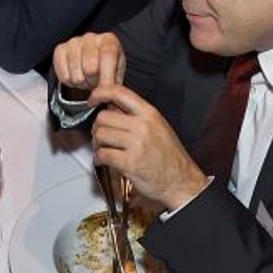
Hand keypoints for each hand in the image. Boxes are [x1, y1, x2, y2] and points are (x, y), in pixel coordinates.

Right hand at [52, 32, 125, 92]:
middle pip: (90, 68)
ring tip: (87, 79)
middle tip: (96, 82)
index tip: (106, 91)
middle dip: (94, 82)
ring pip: (76, 75)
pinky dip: (70, 83)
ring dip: (82, 84)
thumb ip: (115, 83)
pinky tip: (76, 76)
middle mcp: (90, 37)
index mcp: (108, 40)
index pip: (108, 56)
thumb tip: (108, 93)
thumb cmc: (106, 66)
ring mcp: (73, 42)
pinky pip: (64, 76)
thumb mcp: (117, 73)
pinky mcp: (60, 50)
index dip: (107, 77)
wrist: (93, 61)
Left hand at [88, 84, 208, 212]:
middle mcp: (143, 125)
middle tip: (100, 135)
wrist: (181, 180)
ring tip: (102, 149)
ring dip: (96, 144)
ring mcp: (136, 144)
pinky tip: (103, 160)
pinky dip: (98, 158)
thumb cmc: (169, 155)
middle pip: (103, 117)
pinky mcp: (130, 162)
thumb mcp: (158, 126)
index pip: (119, 92)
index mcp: (149, 113)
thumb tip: (111, 106)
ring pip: (100, 135)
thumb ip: (135, 115)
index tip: (92, 99)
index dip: (100, 92)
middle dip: (97, 127)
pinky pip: (103, 154)